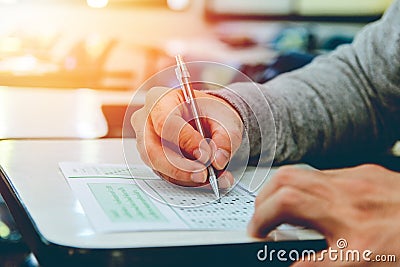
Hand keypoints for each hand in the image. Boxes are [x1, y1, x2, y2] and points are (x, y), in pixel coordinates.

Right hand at [131, 87, 242, 186]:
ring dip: (183, 176)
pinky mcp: (151, 158)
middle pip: (153, 149)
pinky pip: (163, 173)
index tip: (206, 154)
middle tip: (203, 174)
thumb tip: (217, 161)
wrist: (206, 119)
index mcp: (160, 99)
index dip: (185, 140)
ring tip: (207, 178)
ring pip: (156, 165)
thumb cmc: (210, 113)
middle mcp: (145, 120)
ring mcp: (144, 141)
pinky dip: (184, 180)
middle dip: (180, 166)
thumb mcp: (225, 119)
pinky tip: (203, 180)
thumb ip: (225, 138)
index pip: (165, 122)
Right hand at [248, 164, 399, 265]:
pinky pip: (326, 176)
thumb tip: (292, 264)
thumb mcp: (360, 264)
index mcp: (344, 213)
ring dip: (284, 192)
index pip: (285, 203)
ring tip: (282, 212)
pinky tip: (318, 207)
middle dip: (266, 199)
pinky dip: (310, 190)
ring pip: (304, 173)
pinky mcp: (367, 174)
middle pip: (288, 179)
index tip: (256, 233)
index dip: (262, 218)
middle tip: (262, 219)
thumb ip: (318, 264)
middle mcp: (347, 189)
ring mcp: (357, 178)